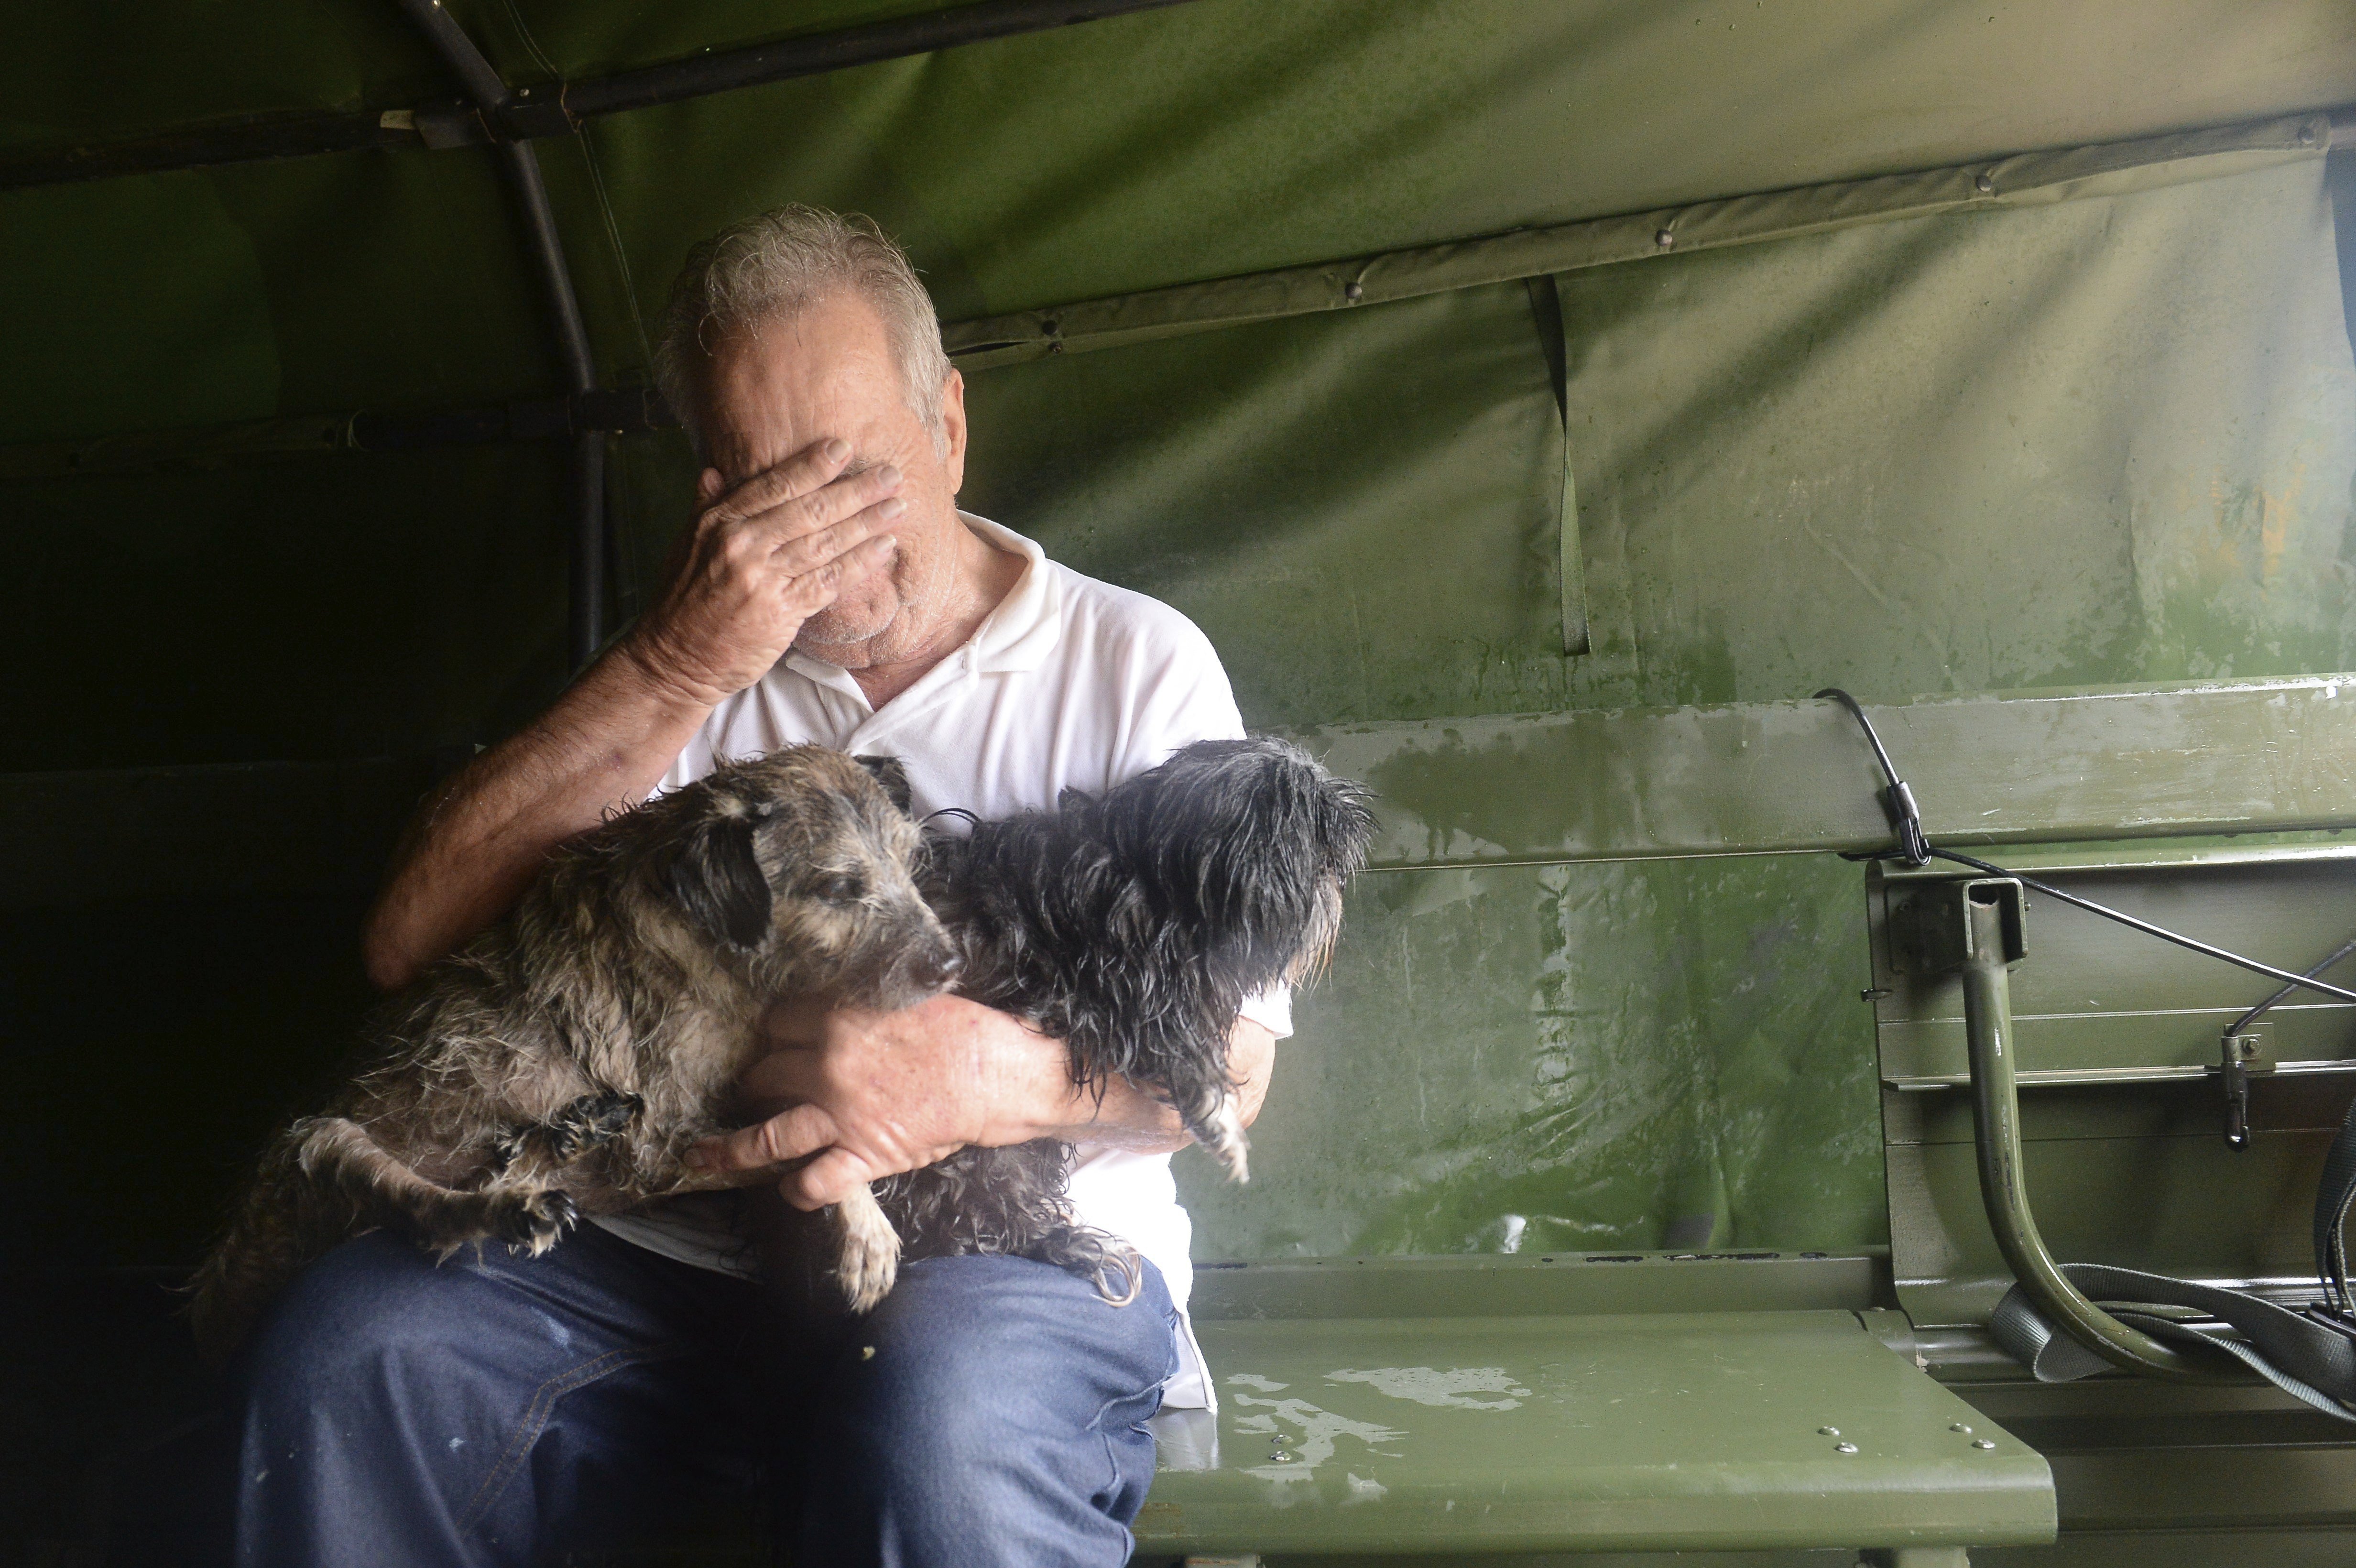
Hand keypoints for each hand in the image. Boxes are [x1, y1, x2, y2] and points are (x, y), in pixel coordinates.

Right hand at [619, 438, 904, 706]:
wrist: (676, 658)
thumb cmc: (684, 600)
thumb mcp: (684, 544)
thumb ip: (706, 506)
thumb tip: (713, 470)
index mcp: (720, 522)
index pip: (774, 485)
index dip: (813, 466)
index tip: (845, 448)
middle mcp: (742, 545)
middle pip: (809, 511)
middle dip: (855, 491)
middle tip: (891, 475)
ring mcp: (762, 579)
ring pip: (825, 543)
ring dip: (867, 524)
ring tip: (897, 508)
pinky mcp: (780, 612)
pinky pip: (829, 581)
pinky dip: (860, 564)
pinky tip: (884, 548)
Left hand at [688, 996, 1069, 1209]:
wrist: (993, 1074)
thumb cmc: (961, 1030)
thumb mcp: (906, 996)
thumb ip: (863, 1004)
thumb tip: (841, 1006)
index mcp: (838, 1020)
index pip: (779, 1022)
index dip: (773, 1031)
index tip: (771, 1037)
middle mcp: (827, 1068)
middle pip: (765, 1073)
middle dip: (753, 1080)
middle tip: (749, 1087)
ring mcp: (840, 1117)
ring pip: (767, 1136)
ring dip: (731, 1148)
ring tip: (704, 1155)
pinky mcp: (862, 1155)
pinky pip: (815, 1182)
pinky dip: (797, 1191)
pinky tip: (788, 1191)